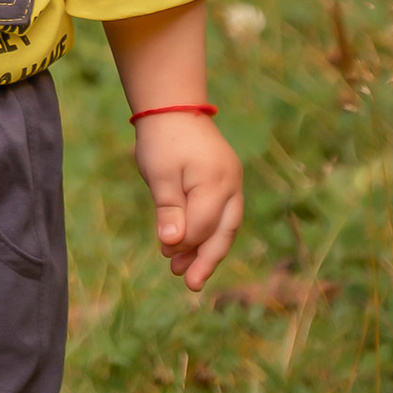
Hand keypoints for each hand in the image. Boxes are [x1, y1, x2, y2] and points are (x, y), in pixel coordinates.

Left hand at [135, 114, 242, 292]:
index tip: (164, 252)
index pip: (204, 225)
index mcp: (216, 181)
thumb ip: (168, 209)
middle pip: (224, 232)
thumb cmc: (163, 140)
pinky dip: (208, 233)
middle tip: (191, 284)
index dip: (185, 242)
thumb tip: (172, 244)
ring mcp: (232, 183)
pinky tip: (190, 248)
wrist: (173, 108)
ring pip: (226, 226)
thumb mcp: (159, 174)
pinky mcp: (226, 183)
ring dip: (206, 250)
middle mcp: (232, 184)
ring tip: (186, 273)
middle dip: (207, 260)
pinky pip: (222, 215)